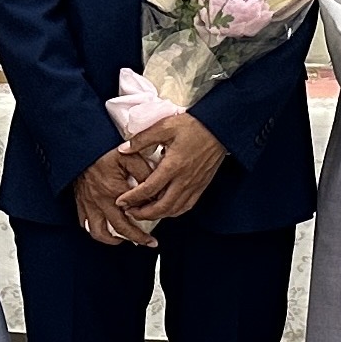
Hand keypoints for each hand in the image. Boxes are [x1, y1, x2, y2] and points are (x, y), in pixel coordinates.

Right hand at [72, 150, 156, 247]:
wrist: (78, 145)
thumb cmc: (102, 149)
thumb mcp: (129, 157)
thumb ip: (145, 172)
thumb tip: (155, 188)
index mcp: (115, 190)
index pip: (137, 210)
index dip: (150, 215)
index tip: (159, 215)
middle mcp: (101, 201)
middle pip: (120, 228)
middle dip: (137, 238)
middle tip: (149, 242)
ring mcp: (88, 204)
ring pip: (99, 232)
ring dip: (113, 240)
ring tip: (124, 241)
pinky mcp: (80, 202)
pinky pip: (84, 224)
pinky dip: (95, 230)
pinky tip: (105, 230)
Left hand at [116, 111, 230, 224]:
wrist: (220, 128)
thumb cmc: (194, 126)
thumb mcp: (165, 126)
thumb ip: (142, 139)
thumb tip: (123, 149)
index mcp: (173, 166)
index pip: (149, 189)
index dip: (132, 198)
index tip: (121, 201)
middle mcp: (184, 180)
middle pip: (161, 207)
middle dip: (143, 214)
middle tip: (130, 212)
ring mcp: (194, 185)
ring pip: (174, 210)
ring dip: (157, 215)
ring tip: (144, 212)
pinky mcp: (201, 186)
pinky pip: (186, 206)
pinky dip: (173, 212)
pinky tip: (165, 209)